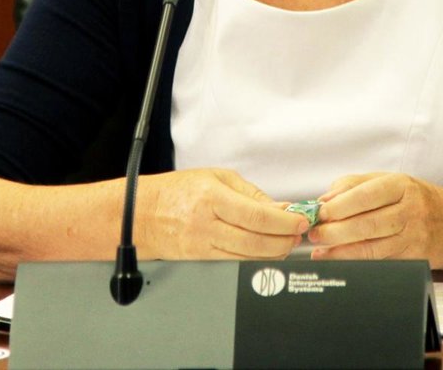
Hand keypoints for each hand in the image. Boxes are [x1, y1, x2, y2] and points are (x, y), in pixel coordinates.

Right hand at [136, 168, 307, 259]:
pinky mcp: (200, 260)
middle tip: (298, 234)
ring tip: (286, 243)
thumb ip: (251, 194)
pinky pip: (234, 264)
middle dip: (284, 240)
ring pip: (248, 257)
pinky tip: (266, 253)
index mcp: (212, 197)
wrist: (142, 214)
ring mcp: (202, 245)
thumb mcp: (216, 178)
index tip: (300, 221)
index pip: (257, 215)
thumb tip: (281, 207)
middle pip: (256, 241)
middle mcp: (207, 223)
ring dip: (274, 253)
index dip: (284, 222)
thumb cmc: (178, 191)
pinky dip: (255, 260)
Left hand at [307, 172, 442, 268]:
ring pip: (372, 248)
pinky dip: (355, 262)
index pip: (367, 195)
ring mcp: (412, 237)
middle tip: (314, 234)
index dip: (340, 206)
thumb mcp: (390, 180)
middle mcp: (409, 210)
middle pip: (367, 224)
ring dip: (341, 251)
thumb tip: (325, 199)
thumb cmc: (414, 198)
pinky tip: (337, 260)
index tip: (319, 213)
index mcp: (401, 185)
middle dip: (336, 231)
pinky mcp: (413, 258)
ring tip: (319, 251)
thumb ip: (354, 185)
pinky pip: (380, 261)